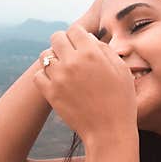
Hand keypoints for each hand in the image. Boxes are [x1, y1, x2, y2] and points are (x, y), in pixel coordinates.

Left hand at [33, 23, 137, 142]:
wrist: (110, 131)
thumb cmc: (121, 100)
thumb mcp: (122, 70)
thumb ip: (105, 50)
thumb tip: (89, 39)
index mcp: (92, 53)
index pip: (74, 30)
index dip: (78, 35)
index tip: (81, 44)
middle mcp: (73, 62)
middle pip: (56, 38)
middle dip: (63, 43)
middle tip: (70, 55)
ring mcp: (59, 78)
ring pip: (45, 56)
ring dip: (53, 59)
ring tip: (63, 69)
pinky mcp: (51, 93)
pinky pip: (38, 76)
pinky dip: (45, 77)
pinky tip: (56, 82)